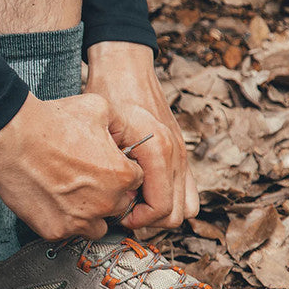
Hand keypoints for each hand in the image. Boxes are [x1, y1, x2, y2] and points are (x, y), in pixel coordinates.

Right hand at [0, 92, 143, 241]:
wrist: (13, 138)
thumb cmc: (52, 123)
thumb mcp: (98, 108)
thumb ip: (118, 126)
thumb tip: (121, 134)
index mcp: (121, 175)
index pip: (135, 180)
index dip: (119, 171)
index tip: (103, 166)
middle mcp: (106, 202)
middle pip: (119, 205)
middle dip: (107, 194)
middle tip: (85, 178)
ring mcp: (80, 220)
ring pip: (97, 226)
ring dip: (90, 214)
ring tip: (72, 195)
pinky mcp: (56, 230)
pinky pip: (68, 232)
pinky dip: (63, 221)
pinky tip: (52, 201)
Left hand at [86, 41, 198, 229]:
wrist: (125, 67)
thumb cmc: (109, 97)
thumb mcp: (103, 131)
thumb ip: (113, 169)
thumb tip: (115, 203)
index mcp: (159, 152)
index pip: (161, 209)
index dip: (138, 220)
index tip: (119, 214)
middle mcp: (176, 155)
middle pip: (175, 215)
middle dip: (150, 220)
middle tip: (124, 212)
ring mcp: (182, 154)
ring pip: (185, 208)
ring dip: (160, 213)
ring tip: (134, 205)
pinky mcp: (181, 154)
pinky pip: (186, 192)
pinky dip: (167, 199)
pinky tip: (143, 192)